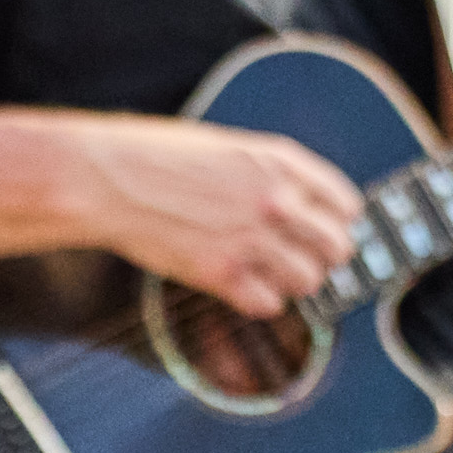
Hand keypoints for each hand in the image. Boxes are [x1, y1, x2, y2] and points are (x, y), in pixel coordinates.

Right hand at [85, 116, 367, 317]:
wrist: (106, 178)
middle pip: (338, 248)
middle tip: (295, 257)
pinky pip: (270, 305)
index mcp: (279, 162)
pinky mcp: (223, 274)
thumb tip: (302, 203)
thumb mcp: (228, 147)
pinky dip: (258, 301)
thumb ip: (270, 173)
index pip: (346, 205)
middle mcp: (276, 200)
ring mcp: (252, 239)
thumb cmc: (156, 157)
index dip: (335, 222)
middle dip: (320, 256)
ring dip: (290, 281)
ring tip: (264, 272)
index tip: (321, 229)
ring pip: (309, 281)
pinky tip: (239, 286)